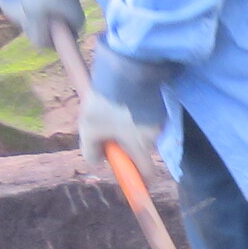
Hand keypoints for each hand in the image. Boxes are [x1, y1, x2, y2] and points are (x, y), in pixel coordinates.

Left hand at [80, 43, 171, 167]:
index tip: (129, 179)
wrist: (123, 69)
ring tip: (109, 108)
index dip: (139, 179)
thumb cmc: (106, 103)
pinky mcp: (157, 103)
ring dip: (127, 127)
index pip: (147, 173)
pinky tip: (120, 100)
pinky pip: (144, 116)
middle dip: (125, 145)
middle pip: (140, 149)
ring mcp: (158, 118)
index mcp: (140, 145)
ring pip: (141, 131)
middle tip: (106, 131)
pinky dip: (133, 113)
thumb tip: (99, 161)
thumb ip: (91, 151)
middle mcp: (154, 135)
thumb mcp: (89, 128)